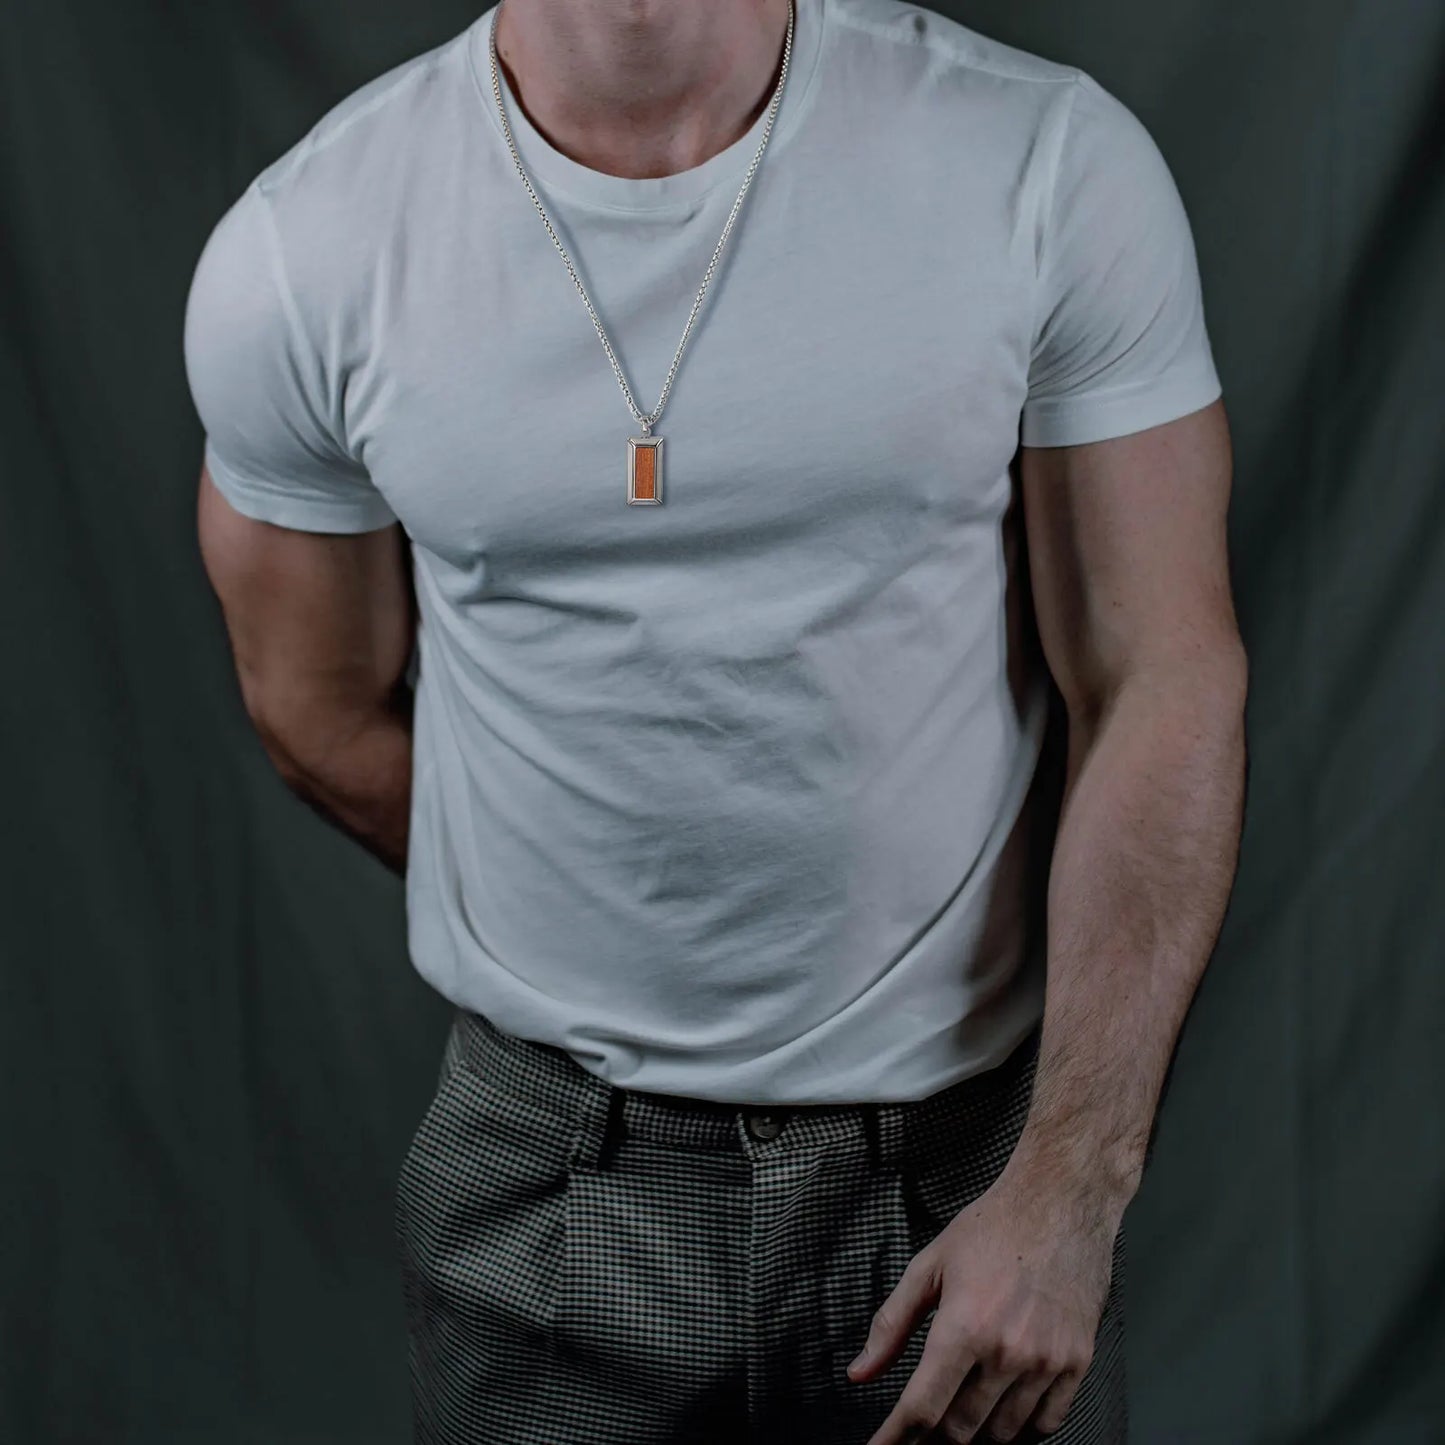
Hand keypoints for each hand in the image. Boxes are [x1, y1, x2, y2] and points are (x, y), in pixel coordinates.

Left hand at [845, 1159, 1121, 1443]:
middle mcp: (1007, 1352)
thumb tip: (859, 1373)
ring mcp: (1046, 1362)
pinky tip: (1001, 1417)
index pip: (923, 1408)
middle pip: (960, 1430)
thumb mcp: (929, 1266)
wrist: (1061, 1202)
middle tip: (918, 1430)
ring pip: (1002, 1435)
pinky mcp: (1077, 1363)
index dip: (895, 1439)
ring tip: (956, 1421)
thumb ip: (891, 1324)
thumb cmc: (992, 1228)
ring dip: (974, 1436)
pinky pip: (1047, 1424)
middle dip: (931, 1439)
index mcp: (964, 1326)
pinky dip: (1020, 1432)